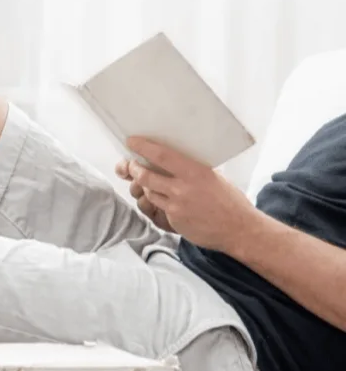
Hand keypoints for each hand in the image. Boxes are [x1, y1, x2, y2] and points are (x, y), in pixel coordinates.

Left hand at [123, 138, 261, 251]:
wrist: (238, 229)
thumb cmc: (229, 201)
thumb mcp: (213, 177)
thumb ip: (192, 169)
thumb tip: (173, 159)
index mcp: (196, 171)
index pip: (162, 155)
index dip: (143, 147)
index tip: (131, 141)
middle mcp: (183, 187)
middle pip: (146, 175)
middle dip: (133, 169)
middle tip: (130, 165)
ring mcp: (177, 205)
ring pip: (149, 192)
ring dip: (144, 186)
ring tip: (146, 181)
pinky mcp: (174, 219)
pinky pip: (157, 207)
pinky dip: (156, 201)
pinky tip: (163, 199)